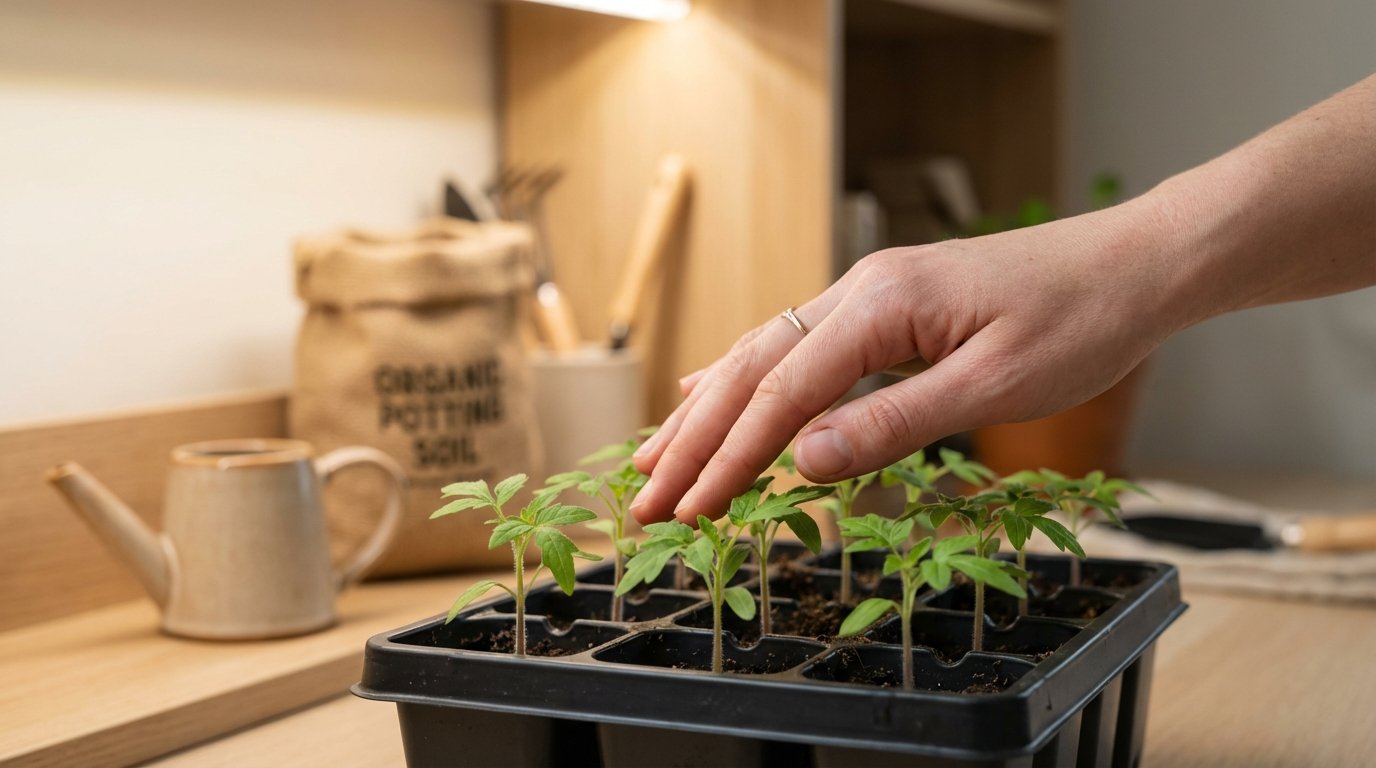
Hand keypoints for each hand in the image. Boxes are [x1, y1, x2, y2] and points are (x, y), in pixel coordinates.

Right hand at [629, 199, 1174, 525]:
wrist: (1135, 264)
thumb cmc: (1080, 323)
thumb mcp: (993, 385)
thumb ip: (893, 424)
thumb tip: (801, 462)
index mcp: (880, 306)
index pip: (782, 392)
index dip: (728, 456)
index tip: (686, 507)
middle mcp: (860, 293)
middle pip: (752, 370)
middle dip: (693, 438)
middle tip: (641, 496)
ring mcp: (869, 296)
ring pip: (765, 356)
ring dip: (706, 410)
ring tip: (652, 454)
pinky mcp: (886, 309)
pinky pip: (796, 347)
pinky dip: (746, 376)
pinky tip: (708, 388)